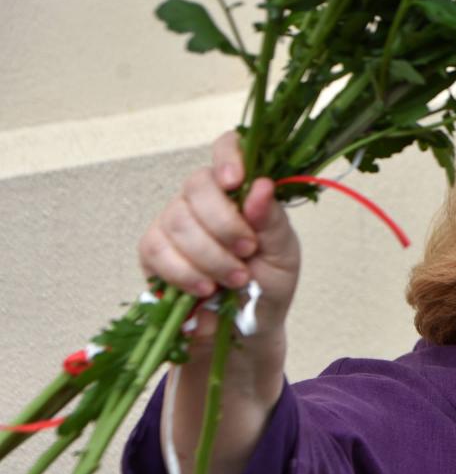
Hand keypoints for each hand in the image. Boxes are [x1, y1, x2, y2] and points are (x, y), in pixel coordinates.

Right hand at [137, 131, 299, 358]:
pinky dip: (184, 273)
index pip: (227, 148)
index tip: (236, 182)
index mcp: (240, 190)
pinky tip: (205, 289)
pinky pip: (157, 251)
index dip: (227, 157)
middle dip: (224, 225)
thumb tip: (260, 185)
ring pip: (177, 221)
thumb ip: (272, 220)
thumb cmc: (268, 284)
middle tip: (247, 252)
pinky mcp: (153, 250)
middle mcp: (203, 198)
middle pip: (197, 186)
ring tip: (235, 279)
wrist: (246, 326)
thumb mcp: (283, 253)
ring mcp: (174, 220)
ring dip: (209, 256)